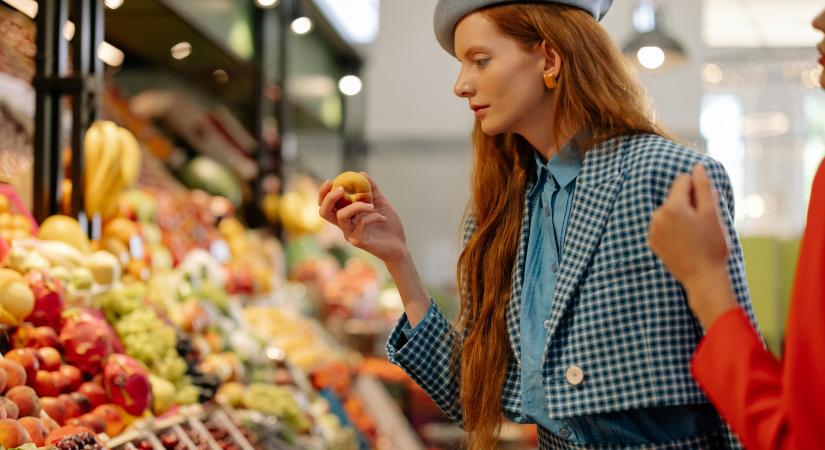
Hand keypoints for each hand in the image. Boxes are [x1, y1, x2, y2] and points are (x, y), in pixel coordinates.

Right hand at [318, 172, 408, 265]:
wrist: (400, 246)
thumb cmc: (389, 226)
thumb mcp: (380, 203)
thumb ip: (371, 189)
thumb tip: (361, 173)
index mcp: (346, 217)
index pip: (327, 206)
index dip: (323, 193)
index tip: (329, 180)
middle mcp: (345, 226)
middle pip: (324, 212)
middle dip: (329, 198)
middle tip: (341, 188)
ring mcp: (350, 234)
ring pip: (341, 216)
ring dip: (357, 205)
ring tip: (372, 205)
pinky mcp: (359, 241)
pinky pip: (361, 223)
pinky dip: (373, 215)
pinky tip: (383, 218)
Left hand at [649, 164, 737, 327]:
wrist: (703, 277)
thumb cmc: (711, 245)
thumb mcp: (712, 213)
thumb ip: (703, 187)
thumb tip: (697, 168)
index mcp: (672, 206)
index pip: (682, 180)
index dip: (697, 189)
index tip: (706, 205)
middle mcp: (657, 216)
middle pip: (674, 196)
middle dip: (689, 203)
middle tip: (703, 224)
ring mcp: (653, 230)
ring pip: (669, 212)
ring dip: (682, 216)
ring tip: (695, 235)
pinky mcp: (653, 243)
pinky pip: (664, 226)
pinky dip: (674, 229)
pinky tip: (686, 242)